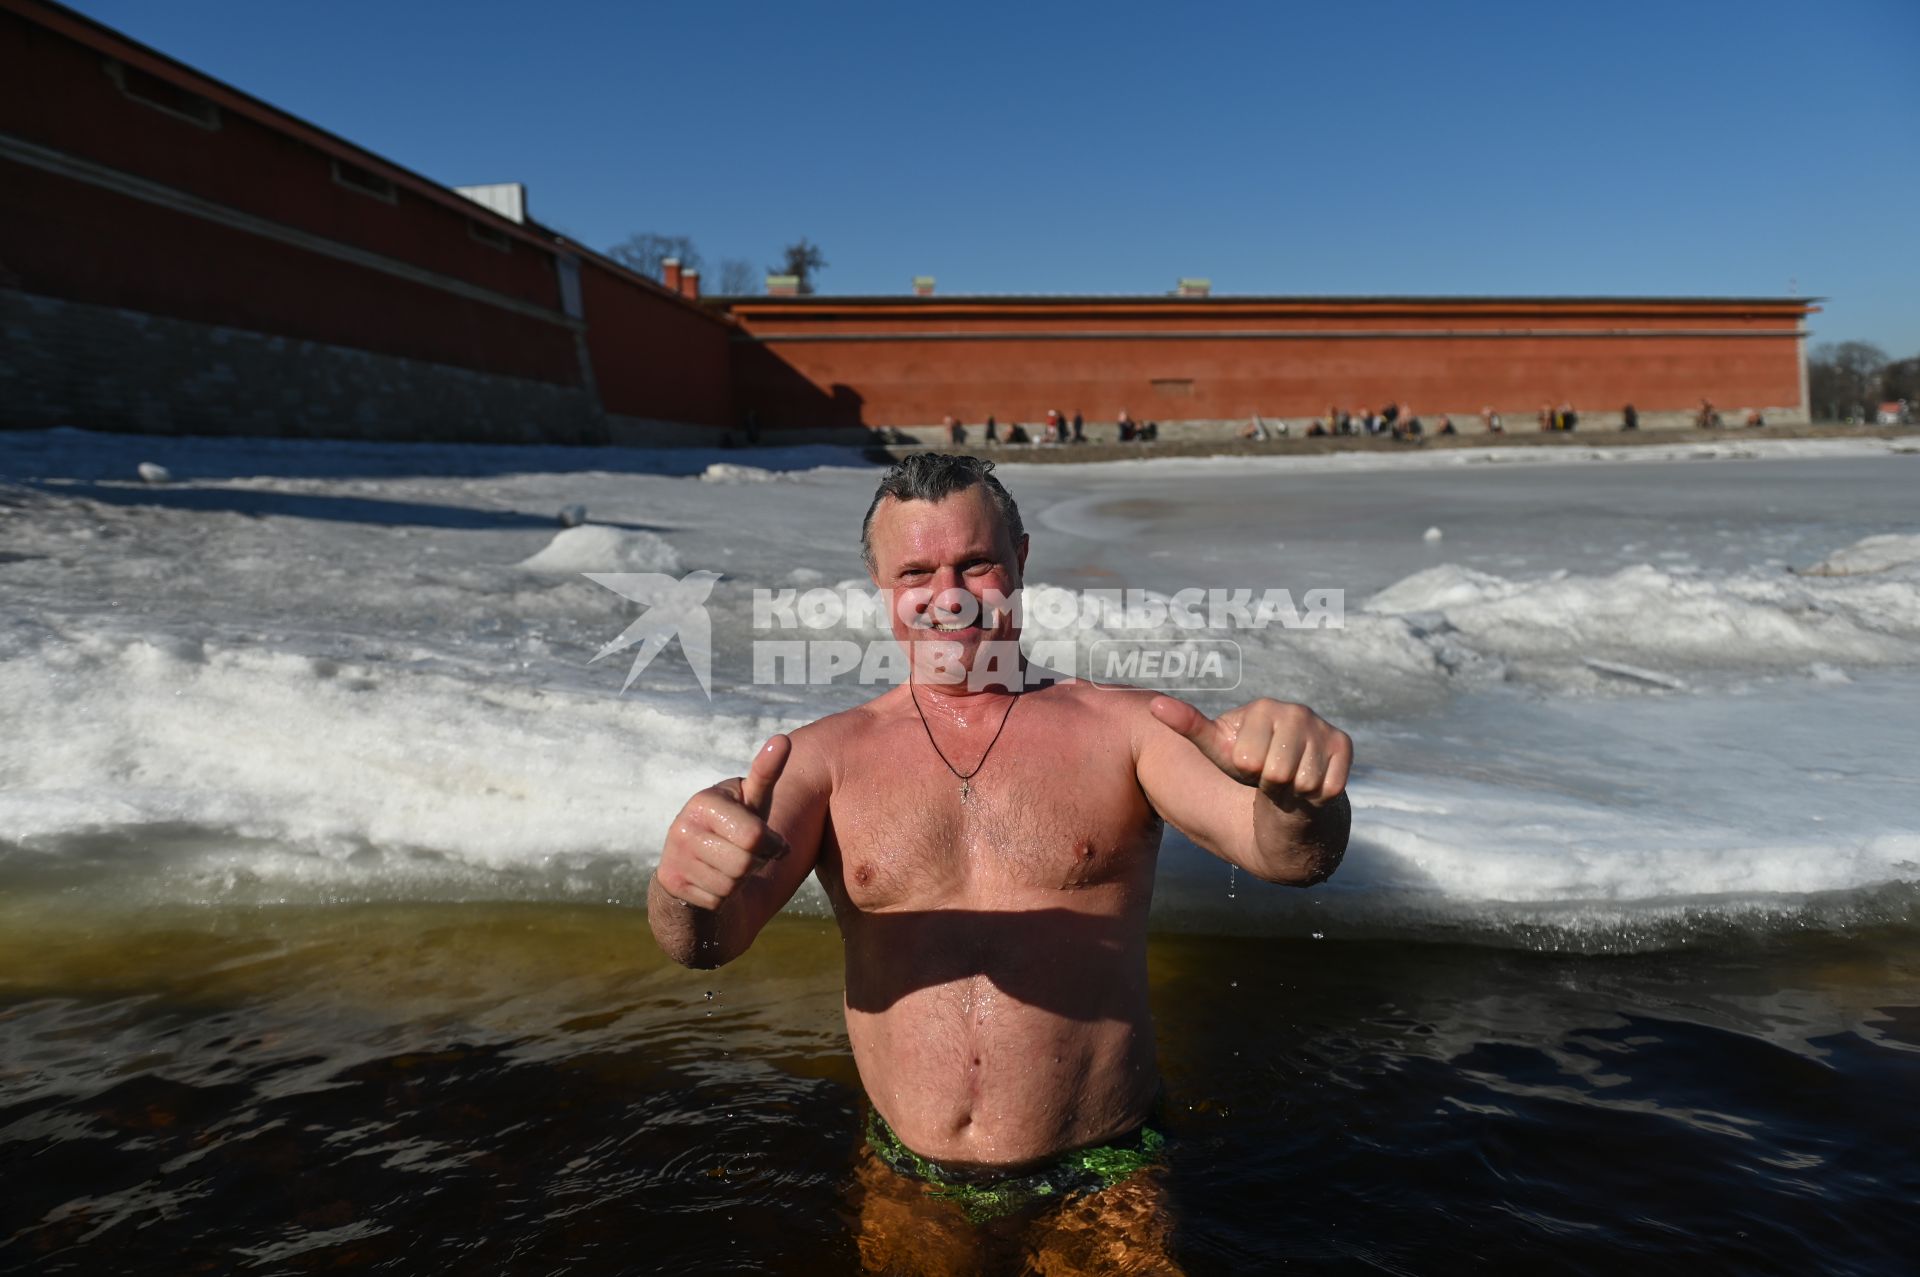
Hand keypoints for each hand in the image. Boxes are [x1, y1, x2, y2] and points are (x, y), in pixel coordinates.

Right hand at [656, 735, 791, 909]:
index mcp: (707, 800)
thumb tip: (782, 739)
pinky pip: (717, 900)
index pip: (755, 836)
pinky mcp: (670, 882)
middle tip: (747, 855)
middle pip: (746, 862)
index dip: (771, 845)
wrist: (696, 867)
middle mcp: (684, 824)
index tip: (775, 843)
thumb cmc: (735, 828)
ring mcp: (674, 854)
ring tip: (727, 866)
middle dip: (756, 864)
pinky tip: (713, 882)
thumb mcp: (752, 803)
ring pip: (732, 884)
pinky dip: (723, 898)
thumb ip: (766, 775)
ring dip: (739, 882)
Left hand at [1150, 696, 1350, 807]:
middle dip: (1270, 785)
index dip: (1246, 773)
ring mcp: (1323, 727)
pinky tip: (1312, 786)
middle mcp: (1296, 710)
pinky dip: (1316, 797)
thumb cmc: (1249, 770)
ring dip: (1294, 793)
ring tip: (1290, 783)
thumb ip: (1189, 727)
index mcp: (1262, 707)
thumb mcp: (1217, 751)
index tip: (1249, 767)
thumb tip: (1153, 705)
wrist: (1291, 794)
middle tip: (1271, 778)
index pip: (1247, 760)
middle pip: (1276, 771)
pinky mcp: (1344, 746)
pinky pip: (1328, 787)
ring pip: (1303, 782)